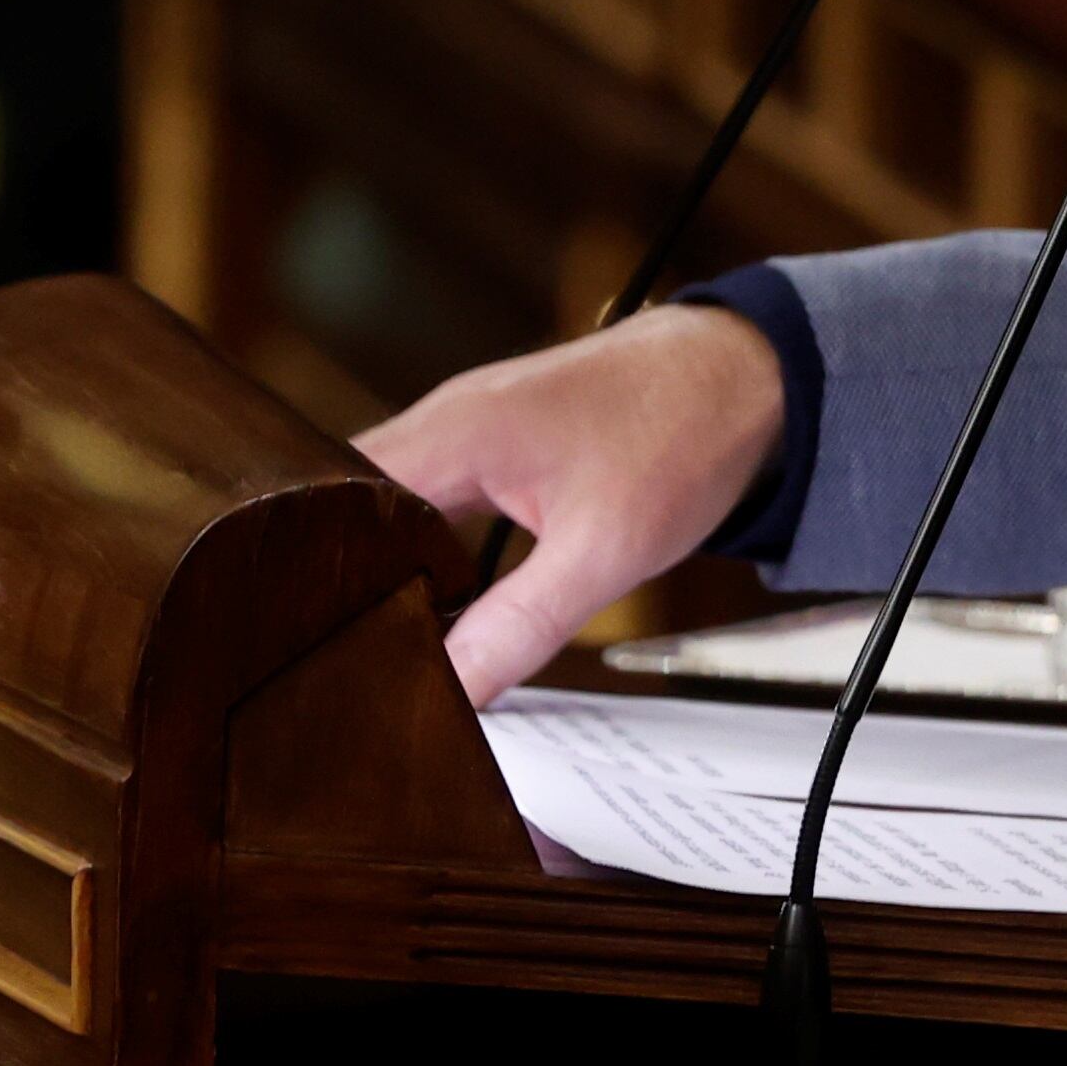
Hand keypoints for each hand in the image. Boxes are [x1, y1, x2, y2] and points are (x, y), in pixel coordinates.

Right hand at [357, 306, 783, 706]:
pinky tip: (435, 602)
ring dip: (388, 568)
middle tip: (339, 657)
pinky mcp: (496, 446)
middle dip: (345, 583)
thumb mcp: (606, 551)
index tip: (315, 645)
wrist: (752, 373)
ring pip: (392, 509)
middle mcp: (445, 422)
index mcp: (453, 432)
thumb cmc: (688, 433)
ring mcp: (468, 430)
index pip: (333, 507)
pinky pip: (433, 503)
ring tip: (380, 641)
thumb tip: (450, 692)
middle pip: (349, 510)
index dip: (318, 579)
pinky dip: (428, 550)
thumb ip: (520, 625)